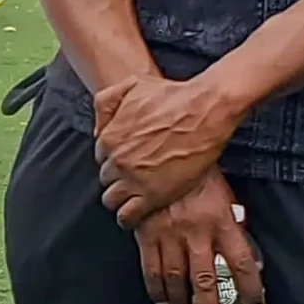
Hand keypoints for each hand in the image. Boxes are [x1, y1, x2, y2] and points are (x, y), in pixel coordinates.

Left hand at [93, 71, 239, 224]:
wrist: (205, 109)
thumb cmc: (173, 95)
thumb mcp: (131, 85)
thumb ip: (106, 103)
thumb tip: (98, 129)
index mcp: (108, 138)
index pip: (101, 158)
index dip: (115, 160)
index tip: (127, 162)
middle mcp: (116, 161)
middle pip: (106, 179)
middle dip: (118, 179)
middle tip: (135, 178)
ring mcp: (133, 179)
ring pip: (112, 200)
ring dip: (121, 200)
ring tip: (134, 198)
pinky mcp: (152, 195)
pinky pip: (128, 216)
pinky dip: (129, 218)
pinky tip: (136, 214)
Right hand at [133, 173, 264, 303]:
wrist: (162, 153)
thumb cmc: (198, 173)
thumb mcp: (225, 195)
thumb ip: (234, 226)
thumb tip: (249, 258)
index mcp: (223, 221)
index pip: (243, 264)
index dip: (251, 292)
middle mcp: (198, 232)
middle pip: (208, 282)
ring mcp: (171, 234)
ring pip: (178, 280)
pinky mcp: (148, 234)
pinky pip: (152, 268)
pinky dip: (157, 289)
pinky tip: (162, 300)